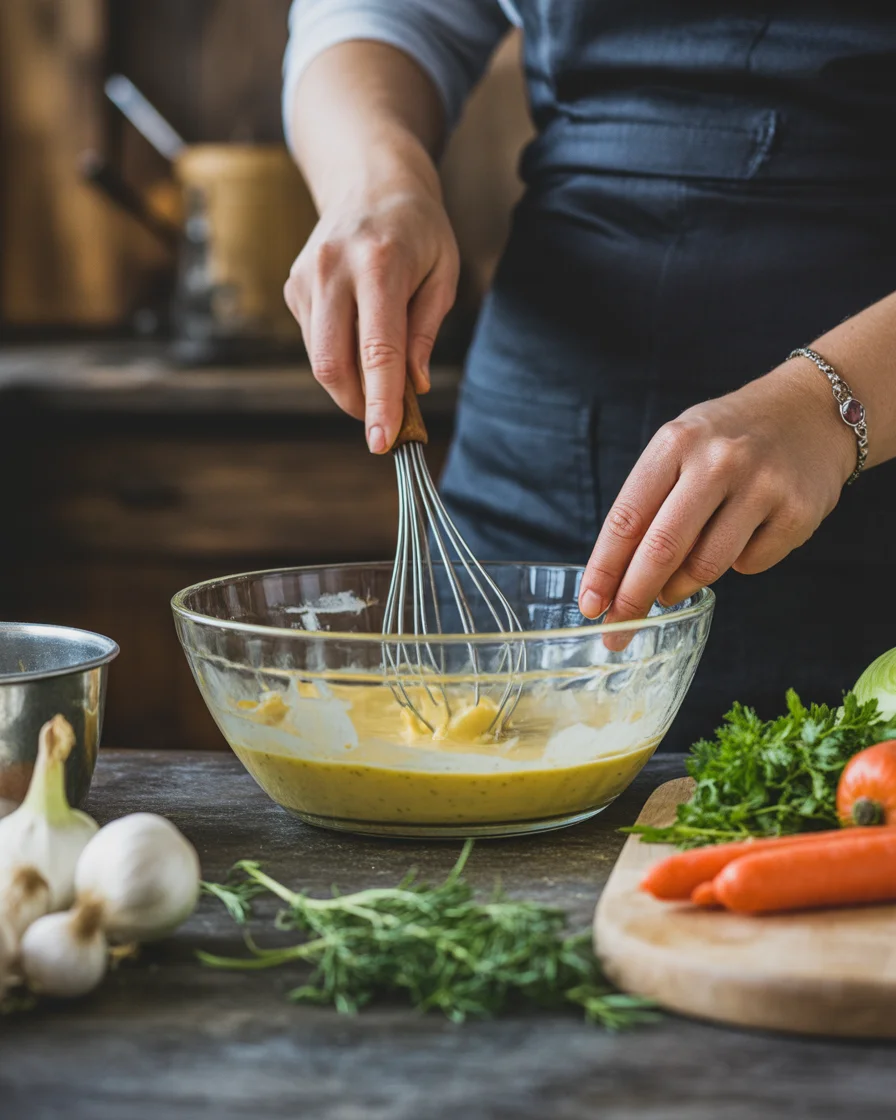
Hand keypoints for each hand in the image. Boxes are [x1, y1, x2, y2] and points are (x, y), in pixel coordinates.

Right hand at [284, 167, 458, 452]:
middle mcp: (334, 271)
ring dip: (351, 385)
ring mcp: (306, 278)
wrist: (370, 180)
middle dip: (360, 404)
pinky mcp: (293, 287)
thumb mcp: (444, 273)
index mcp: (379, 266)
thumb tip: (413, 386)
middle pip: (334, 365)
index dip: (380, 402)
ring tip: (381, 376)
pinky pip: (315, 343)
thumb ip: (426, 330)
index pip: (377, 351)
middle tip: (387, 419)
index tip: (383, 441)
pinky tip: (359, 336)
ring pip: (320, 361)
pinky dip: (339, 359)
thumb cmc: (418, 230)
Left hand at [578, 359, 856, 642]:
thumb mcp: (681, 448)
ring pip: (705, 567)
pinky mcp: (797, 512)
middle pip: (662, 550)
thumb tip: (620, 580)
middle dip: (633, 599)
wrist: (812, 410)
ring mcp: (761, 486)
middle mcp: (717, 461)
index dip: (604, 569)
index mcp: (676, 443)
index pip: (627, 519)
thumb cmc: (729, 438)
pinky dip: (737, 563)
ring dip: (680, 588)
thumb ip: (651, 504)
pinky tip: (741, 538)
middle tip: (617, 632)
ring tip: (672, 585)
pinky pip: (750, 565)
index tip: (589, 606)